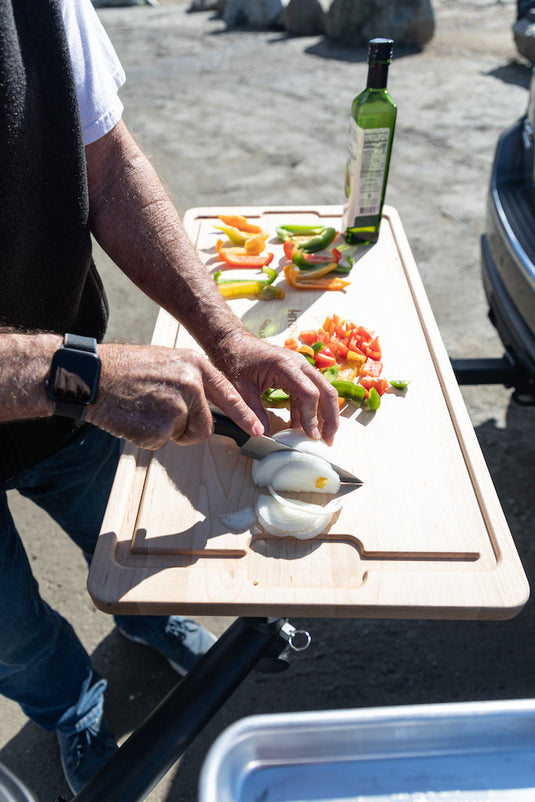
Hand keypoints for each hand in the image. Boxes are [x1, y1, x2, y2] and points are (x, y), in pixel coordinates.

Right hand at [86, 343, 262, 449]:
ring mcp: (177, 406)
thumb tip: (206, 408)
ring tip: (144, 409)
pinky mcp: (161, 427)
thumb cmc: (126, 370)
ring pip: (183, 435)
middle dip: (187, 430)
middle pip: (206, 426)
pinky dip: (147, 436)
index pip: (228, 394)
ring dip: (165, 431)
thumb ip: (190, 382)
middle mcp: (191, 384)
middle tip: (159, 414)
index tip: (257, 429)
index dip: (244, 414)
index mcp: (194, 365)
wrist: (93, 375)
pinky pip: (162, 442)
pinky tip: (134, 417)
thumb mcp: (167, 363)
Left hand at [210, 330, 339, 444]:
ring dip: (324, 415)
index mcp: (285, 365)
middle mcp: (299, 364)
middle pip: (326, 391)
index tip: (311, 436)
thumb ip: (253, 413)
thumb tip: (263, 436)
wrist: (232, 341)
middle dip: (330, 417)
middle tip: (328, 440)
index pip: (309, 393)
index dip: (311, 417)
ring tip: (321, 437)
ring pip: (322, 392)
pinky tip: (302, 427)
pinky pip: (309, 392)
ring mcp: (300, 367)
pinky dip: (309, 410)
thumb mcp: (240, 389)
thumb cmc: (235, 359)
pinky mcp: (296, 372)